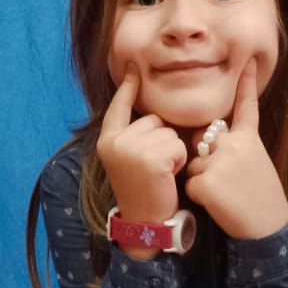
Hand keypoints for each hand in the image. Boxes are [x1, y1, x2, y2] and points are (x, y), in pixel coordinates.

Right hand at [97, 64, 188, 229]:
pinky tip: (167, 176)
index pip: (118, 106)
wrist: (144, 223)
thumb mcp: (128, 158)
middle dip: (162, 139)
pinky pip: (178, 145)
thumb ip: (134, 135)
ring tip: (161, 173)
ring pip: (169, 132)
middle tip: (154, 167)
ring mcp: (132, 149)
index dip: (127, 86)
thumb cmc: (142, 190)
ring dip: (172, 151)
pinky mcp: (152, 158)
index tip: (133, 65)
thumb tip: (152, 113)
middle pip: (154, 119)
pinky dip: (180, 160)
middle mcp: (115, 141)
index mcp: (107, 139)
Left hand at [184, 60, 287, 239]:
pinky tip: (220, 203)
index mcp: (249, 138)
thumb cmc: (261, 199)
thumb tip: (208, 142)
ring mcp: (219, 160)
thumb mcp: (256, 163)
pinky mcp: (205, 181)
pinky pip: (190, 184)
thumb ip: (234, 147)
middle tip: (231, 182)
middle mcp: (234, 143)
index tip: (249, 60)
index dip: (246, 83)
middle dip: (206, 161)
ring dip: (202, 180)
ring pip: (192, 165)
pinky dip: (200, 196)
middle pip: (201, 143)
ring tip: (227, 194)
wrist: (268, 226)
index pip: (246, 106)